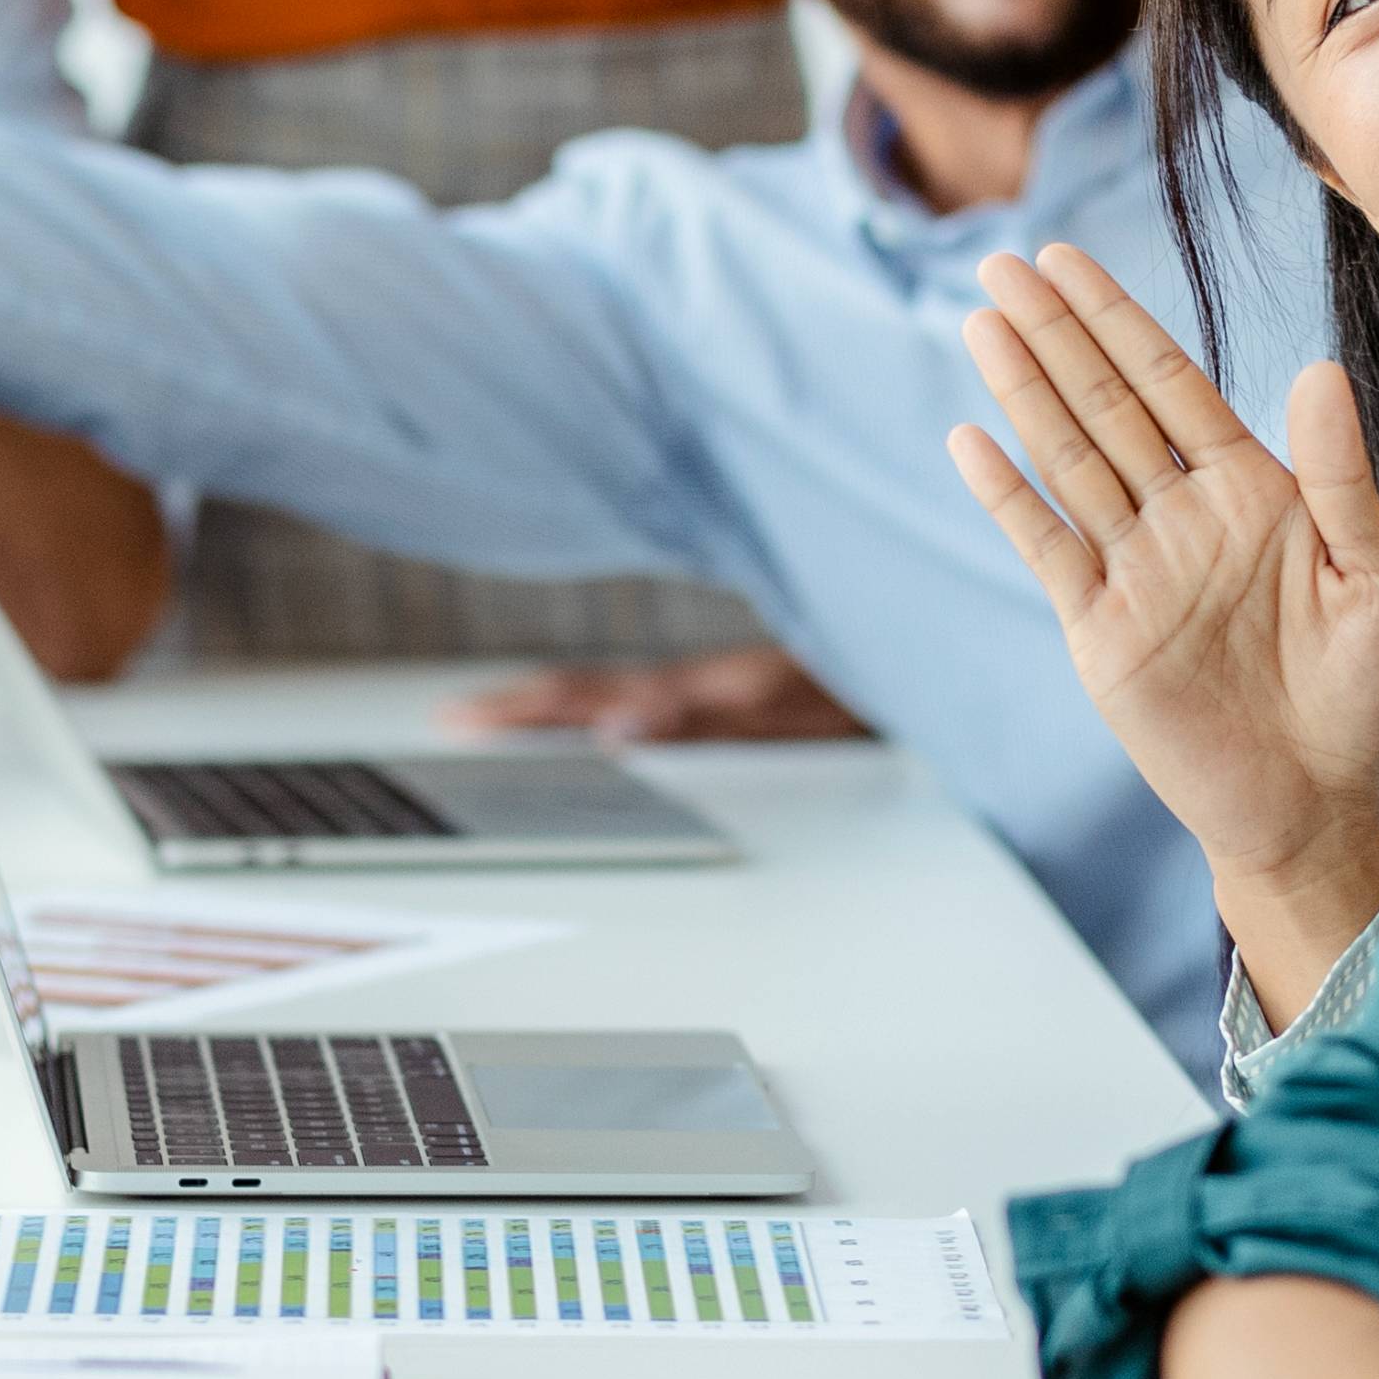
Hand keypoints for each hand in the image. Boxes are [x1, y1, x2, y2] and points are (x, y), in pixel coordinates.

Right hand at [445, 647, 877, 744]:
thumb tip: (617, 730)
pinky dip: (603, 704)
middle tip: (453, 717)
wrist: (926, 648)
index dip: (517, 710)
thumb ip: (700, 720)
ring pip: (613, 688)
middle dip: (516, 706)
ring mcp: (716, 682)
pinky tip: (602, 716)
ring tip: (503, 715)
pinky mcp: (741, 689)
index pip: (582, 697)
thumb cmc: (862, 692)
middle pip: (586, 688)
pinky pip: (648, 693)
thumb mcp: (781, 713)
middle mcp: (697, 680)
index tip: (456, 718)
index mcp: (693, 687)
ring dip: (553, 703)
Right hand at [943, 245, 1378, 1013]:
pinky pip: (1046, 547)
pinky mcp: (1101, 630)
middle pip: (1105, 405)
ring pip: (1069, 460)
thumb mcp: (1378, 582)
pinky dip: (1008, 496)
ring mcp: (1136, 570)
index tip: (1069, 261)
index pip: (1171, 384)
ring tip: (982, 324)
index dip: (1118, 320)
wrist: (1318, 808)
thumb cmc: (1366, 698)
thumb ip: (1342, 480)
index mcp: (1253, 492)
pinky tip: (971, 441)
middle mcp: (1184, 516)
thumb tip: (1318, 371)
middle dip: (1055, 333)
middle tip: (1004, 264)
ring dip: (1024, 393)